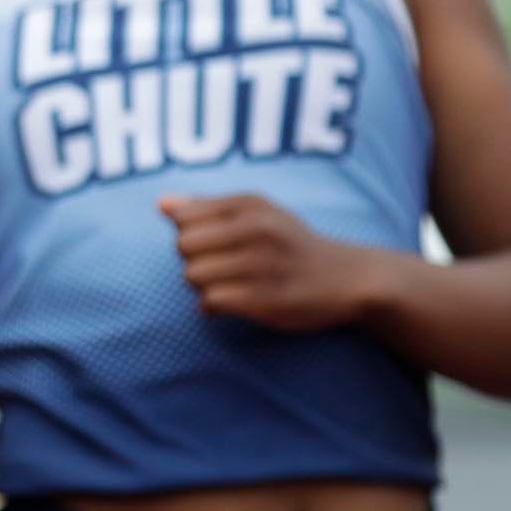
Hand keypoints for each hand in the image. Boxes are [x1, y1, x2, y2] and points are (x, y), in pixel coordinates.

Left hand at [159, 193, 389, 332]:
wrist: (348, 279)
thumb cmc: (292, 244)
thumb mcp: (258, 213)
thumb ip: (208, 207)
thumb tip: (161, 204)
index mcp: (250, 205)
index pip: (183, 218)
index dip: (190, 234)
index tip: (212, 244)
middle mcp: (257, 231)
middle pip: (183, 248)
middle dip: (193, 261)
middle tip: (219, 267)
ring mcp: (262, 266)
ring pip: (194, 277)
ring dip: (203, 286)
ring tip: (228, 285)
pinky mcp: (265, 300)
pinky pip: (211, 302)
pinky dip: (214, 306)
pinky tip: (233, 303)